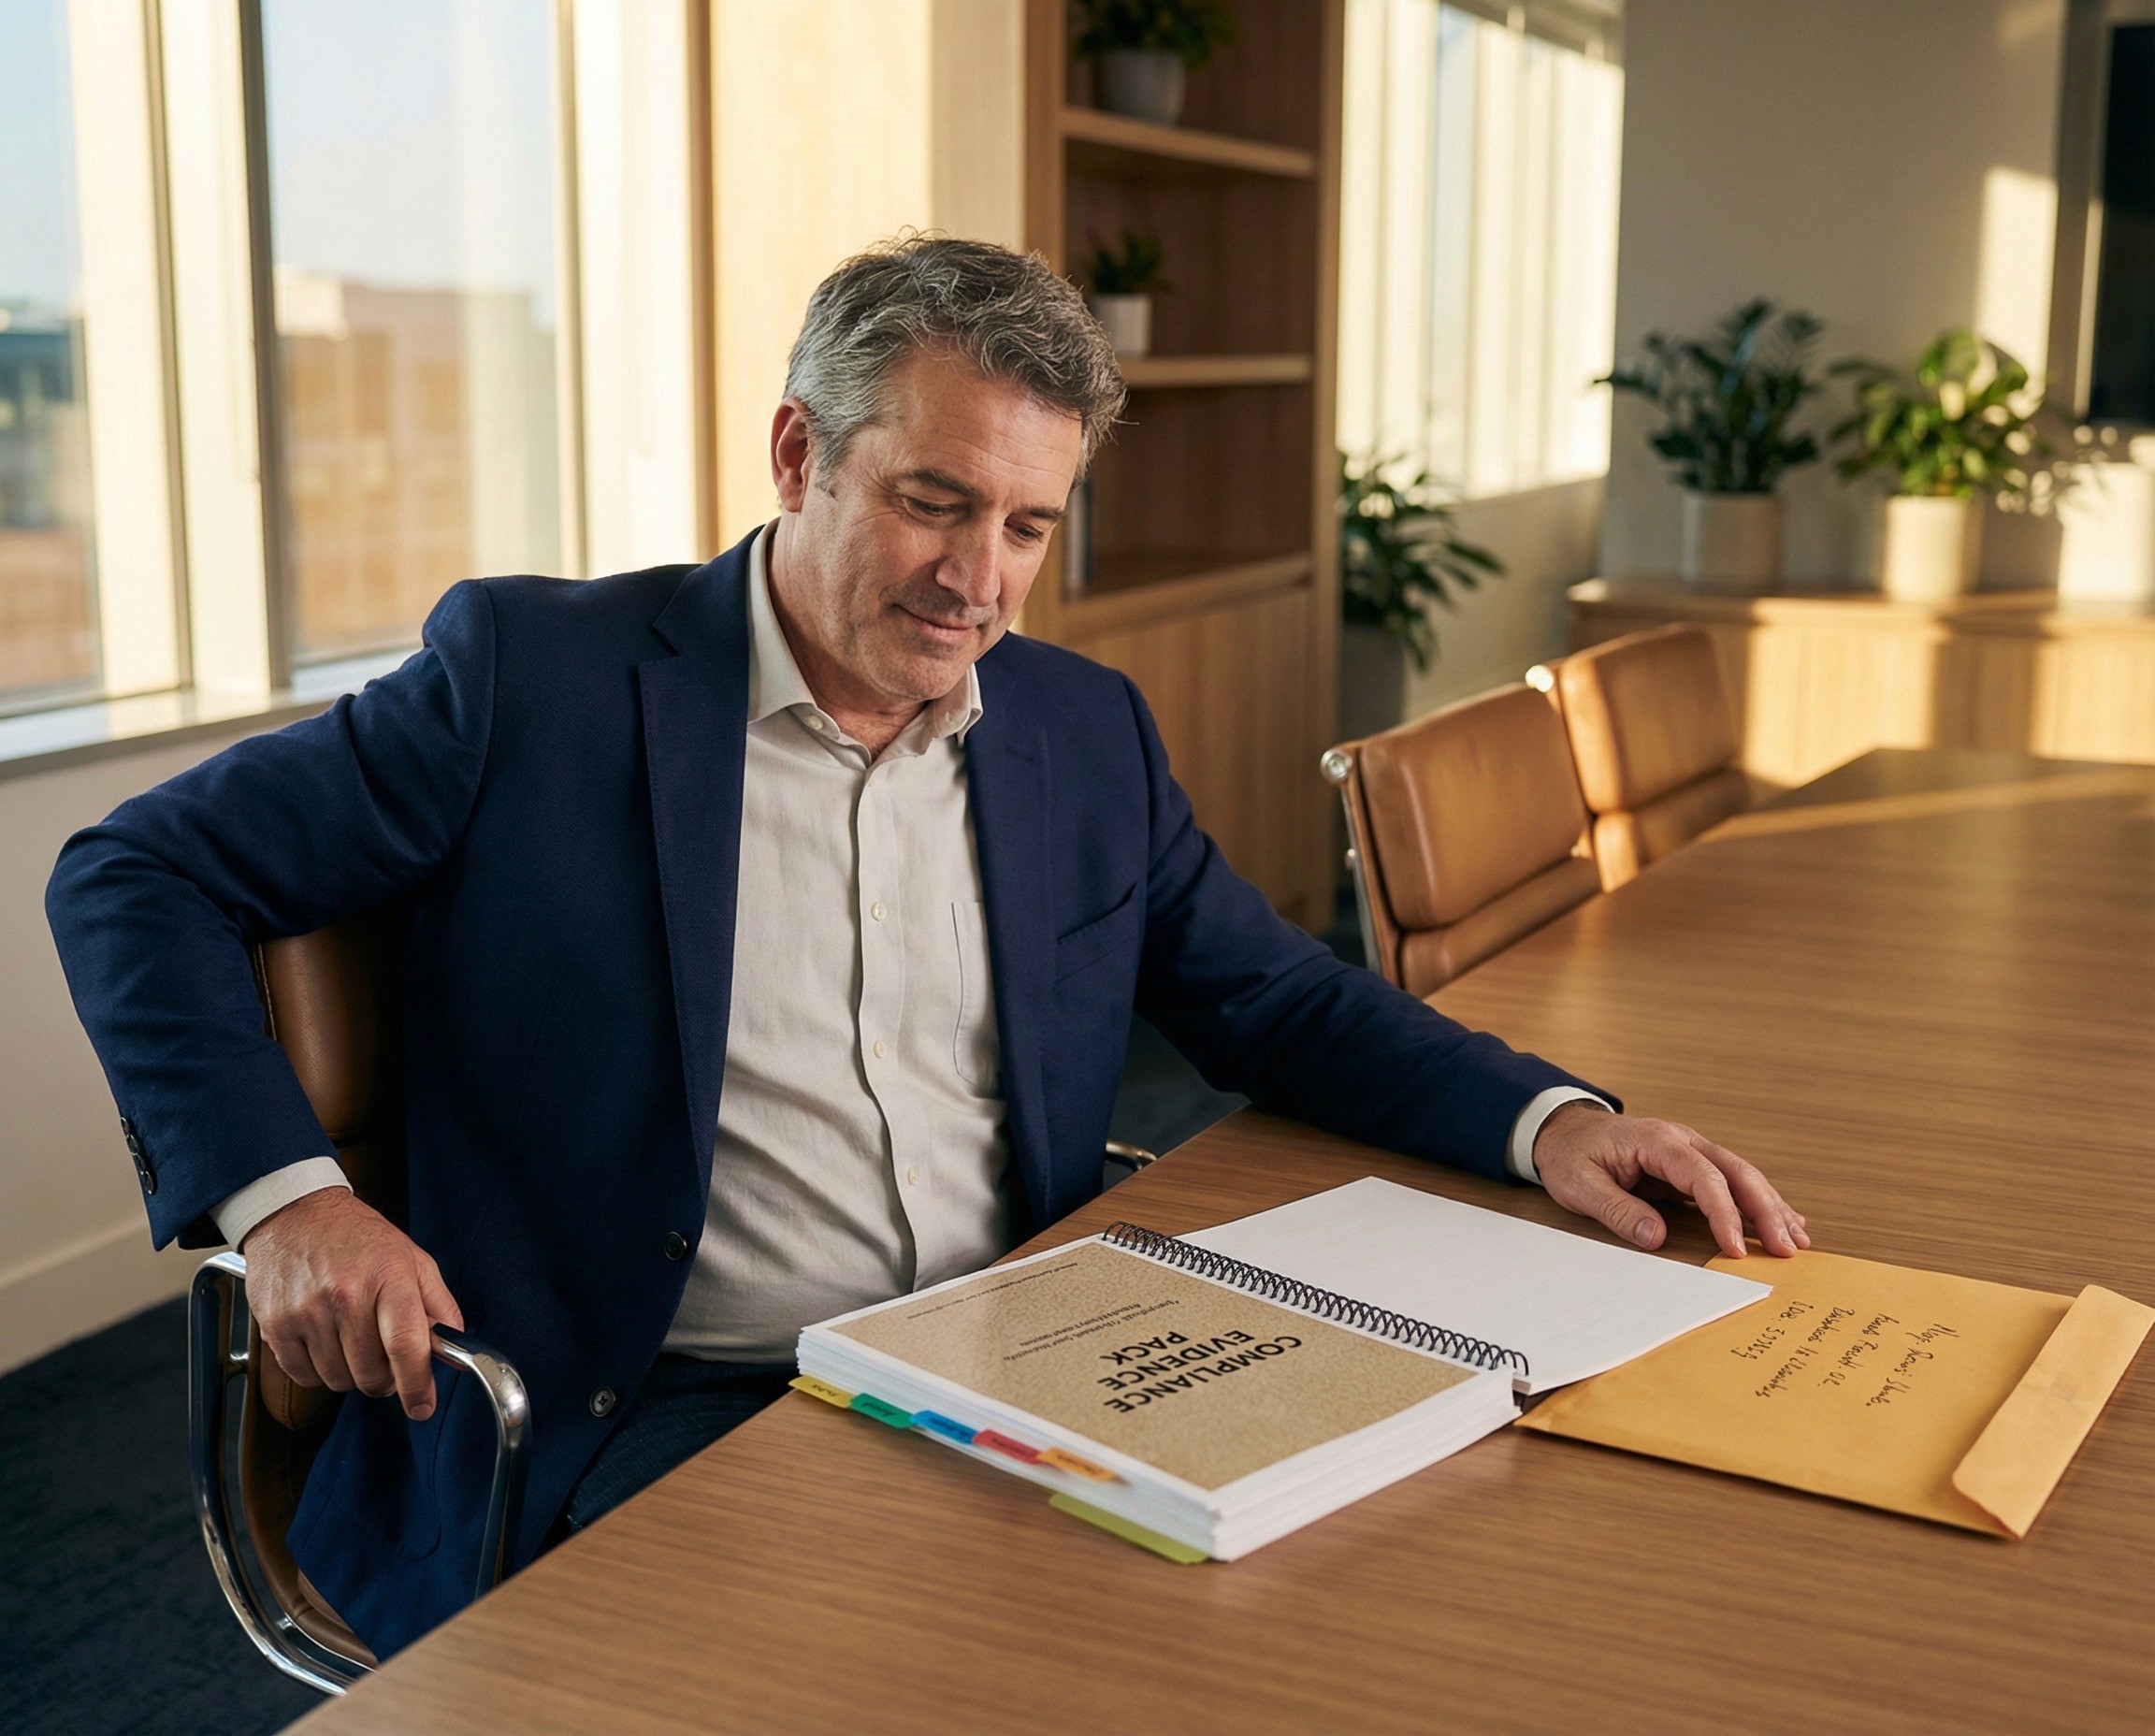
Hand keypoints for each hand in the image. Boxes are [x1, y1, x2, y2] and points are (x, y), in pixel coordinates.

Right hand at [241, 1187, 463, 1420]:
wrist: (295, 1215)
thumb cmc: (358, 1238)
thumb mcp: (412, 1259)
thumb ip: (439, 1306)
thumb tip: (454, 1349)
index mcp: (389, 1277)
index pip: (406, 1345)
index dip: (418, 1385)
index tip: (423, 1406)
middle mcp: (346, 1296)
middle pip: (372, 1374)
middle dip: (385, 1379)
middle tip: (384, 1357)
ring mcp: (307, 1312)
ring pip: (339, 1381)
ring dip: (351, 1373)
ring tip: (352, 1339)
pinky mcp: (275, 1326)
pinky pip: (304, 1377)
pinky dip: (319, 1370)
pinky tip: (324, 1340)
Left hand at [1533, 1103, 1808, 1258]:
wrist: (1563, 1130)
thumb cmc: (1570, 1155)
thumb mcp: (1580, 1186)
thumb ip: (1617, 1210)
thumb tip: (1657, 1238)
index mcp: (1656, 1141)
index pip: (1703, 1177)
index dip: (1724, 1214)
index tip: (1736, 1249)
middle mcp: (1682, 1139)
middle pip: (1737, 1171)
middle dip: (1766, 1210)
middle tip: (1787, 1249)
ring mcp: (1690, 1148)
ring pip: (1742, 1174)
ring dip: (1771, 1206)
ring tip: (1797, 1240)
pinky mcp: (1692, 1162)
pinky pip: (1732, 1180)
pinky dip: (1759, 1201)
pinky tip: (1784, 1220)